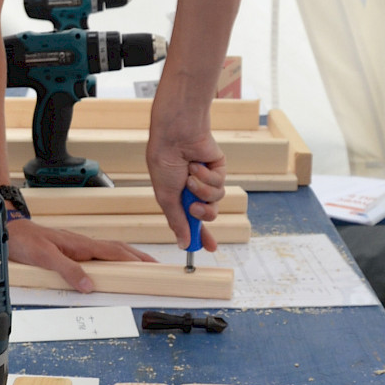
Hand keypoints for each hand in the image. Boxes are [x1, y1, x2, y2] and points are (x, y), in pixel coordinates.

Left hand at [5, 215, 154, 291]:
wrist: (10, 230)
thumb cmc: (25, 240)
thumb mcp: (45, 258)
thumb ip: (68, 270)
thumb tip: (89, 285)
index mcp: (81, 245)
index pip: (116, 252)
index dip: (136, 259)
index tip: (154, 266)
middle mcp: (82, 244)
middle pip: (118, 249)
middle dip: (139, 257)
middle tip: (156, 266)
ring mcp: (77, 246)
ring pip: (109, 250)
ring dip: (127, 256)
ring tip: (140, 265)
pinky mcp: (70, 249)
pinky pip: (98, 253)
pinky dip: (111, 258)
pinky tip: (111, 264)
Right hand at [146, 119, 226, 251]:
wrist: (176, 136)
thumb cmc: (165, 162)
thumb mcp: (166, 197)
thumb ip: (177, 222)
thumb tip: (183, 243)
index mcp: (178, 197)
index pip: (191, 221)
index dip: (199, 235)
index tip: (207, 248)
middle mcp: (193, 190)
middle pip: (208, 214)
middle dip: (202, 213)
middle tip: (195, 208)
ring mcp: (207, 180)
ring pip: (215, 200)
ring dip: (202, 190)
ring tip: (190, 177)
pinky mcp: (218, 169)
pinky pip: (220, 184)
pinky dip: (207, 177)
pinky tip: (197, 165)